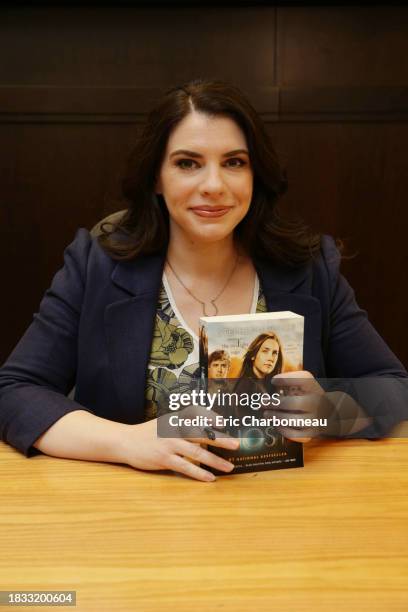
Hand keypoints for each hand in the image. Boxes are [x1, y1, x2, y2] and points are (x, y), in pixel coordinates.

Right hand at [118, 407, 239, 481]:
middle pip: (201, 433)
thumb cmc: (150, 433)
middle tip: (236, 444)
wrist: (126, 441)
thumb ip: (184, 423)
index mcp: (176, 419)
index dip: (211, 417)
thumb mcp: (166, 422)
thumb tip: (207, 428)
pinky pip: (186, 467)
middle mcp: (174, 429)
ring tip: (228, 467)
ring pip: (197, 453)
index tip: (224, 422)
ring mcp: (169, 444)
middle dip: (220, 439)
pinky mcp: (164, 459)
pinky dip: (199, 473)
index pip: (196, 415)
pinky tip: (210, 477)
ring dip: (215, 461)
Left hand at [270, 370, 325, 442]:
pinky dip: (282, 429)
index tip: (273, 380)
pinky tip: (276, 424)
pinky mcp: (311, 433)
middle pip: (293, 403)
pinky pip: (294, 434)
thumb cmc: (310, 396)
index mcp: (313, 387)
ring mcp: (314, 419)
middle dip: (274, 403)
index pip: (302, 379)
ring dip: (276, 417)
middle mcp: (316, 402)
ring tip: (266, 414)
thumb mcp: (306, 385)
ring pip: (292, 420)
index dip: (285, 379)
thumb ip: (291, 382)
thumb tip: (271, 385)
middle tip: (263, 403)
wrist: (330, 413)